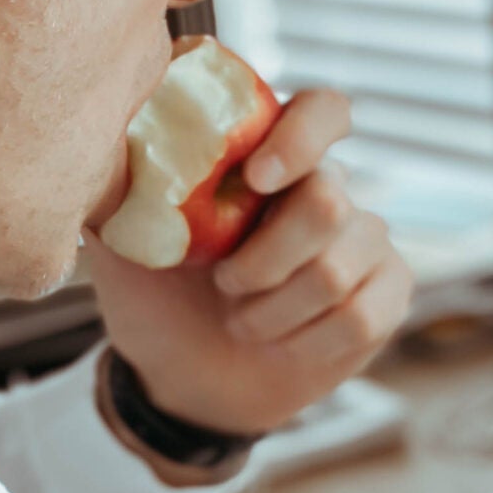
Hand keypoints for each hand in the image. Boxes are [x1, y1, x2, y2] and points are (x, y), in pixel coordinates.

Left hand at [87, 87, 411, 439]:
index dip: (302, 137)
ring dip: (273, 312)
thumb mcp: (123, 241)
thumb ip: (122, 186)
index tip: (256, 179)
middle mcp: (329, 189)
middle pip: (327, 201)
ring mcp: (366, 240)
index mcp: (271, 159)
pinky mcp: (388, 293)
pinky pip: (361, 316)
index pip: (323, 111)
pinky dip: (305, 343)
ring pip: (337, 270)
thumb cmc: (157, 298)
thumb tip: (104, 136)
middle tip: (224, 286)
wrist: (185, 380)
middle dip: (264, 261)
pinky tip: (284, 345)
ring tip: (244, 321)